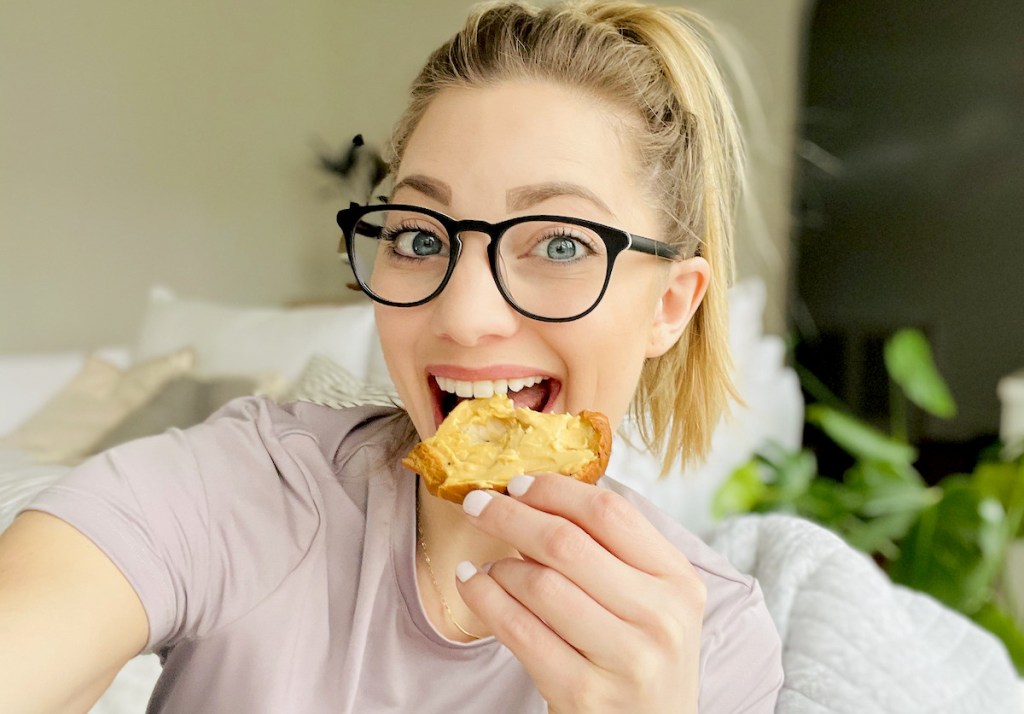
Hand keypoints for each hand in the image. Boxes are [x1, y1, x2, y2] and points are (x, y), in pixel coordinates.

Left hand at [455, 473, 705, 712]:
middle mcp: (660, 617)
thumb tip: (538, 498)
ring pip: (539, 584)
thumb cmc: (640, 659)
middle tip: (478, 503)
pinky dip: (485, 598)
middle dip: (510, 515)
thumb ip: (611, 553)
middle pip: (568, 542)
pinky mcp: (584, 693)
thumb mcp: (650, 602)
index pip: (610, 512)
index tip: (518, 483)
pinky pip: (519, 630)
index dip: (555, 490)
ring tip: (489, 563)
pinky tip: (472, 584)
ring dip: (500, 565)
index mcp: (678, 580)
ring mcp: (625, 658)